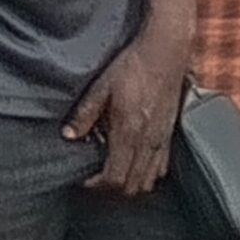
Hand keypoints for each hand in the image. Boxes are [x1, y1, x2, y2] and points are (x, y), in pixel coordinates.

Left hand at [66, 34, 187, 195]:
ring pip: (148, 180)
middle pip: (131, 186)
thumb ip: (85, 114)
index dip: (96, 186)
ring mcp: (161, 138)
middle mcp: (147, 140)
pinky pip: (162, 166)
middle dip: (111, 189)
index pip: (113, 177)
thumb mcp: (102, 86)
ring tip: (115, 173)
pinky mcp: (171, 132)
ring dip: (131, 183)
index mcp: (128, 131)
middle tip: (96, 179)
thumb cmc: (135, 65)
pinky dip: (148, 173)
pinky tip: (136, 162)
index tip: (85, 179)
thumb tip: (69, 135)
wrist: (166, 50)